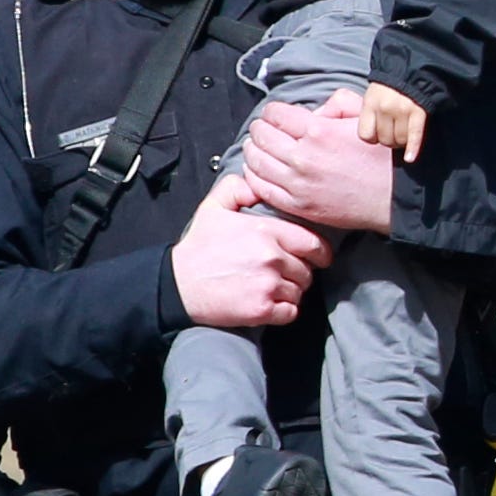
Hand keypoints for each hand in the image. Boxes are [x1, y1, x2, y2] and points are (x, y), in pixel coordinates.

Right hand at [170, 173, 330, 329]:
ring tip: (270, 287)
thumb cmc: (197, 248)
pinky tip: (269, 303)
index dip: (319, 252)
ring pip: (300, 291)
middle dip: (300, 272)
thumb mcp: (214, 207)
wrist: (176, 285)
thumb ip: (238, 188)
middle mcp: (272, 258)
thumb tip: (258, 182)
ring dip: (291, 292)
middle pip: (308, 270)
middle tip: (283, 273)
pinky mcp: (262, 310)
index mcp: (266, 231)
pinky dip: (284, 311)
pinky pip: (291, 312)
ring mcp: (268, 285)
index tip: (316, 257)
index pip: (315, 244)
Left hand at [240, 90, 397, 233]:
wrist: (394, 198)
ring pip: (256, 161)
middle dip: (261, 128)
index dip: (273, 111)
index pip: (275, 114)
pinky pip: (262, 187)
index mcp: (319, 131)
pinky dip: (254, 175)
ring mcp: (298, 184)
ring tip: (258, 147)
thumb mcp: (366, 118)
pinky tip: (259, 169)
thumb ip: (339, 103)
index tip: (276, 115)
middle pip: (261, 135)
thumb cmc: (383, 157)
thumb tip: (316, 109)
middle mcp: (303, 157)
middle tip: (264, 129)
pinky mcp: (298, 206)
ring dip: (253, 150)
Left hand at [358, 81, 428, 161]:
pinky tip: (410, 158)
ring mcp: (402, 111)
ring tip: (403, 136)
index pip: (366, 135)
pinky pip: (414, 136)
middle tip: (393, 135)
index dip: (373, 138)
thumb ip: (370, 115)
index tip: (378, 135)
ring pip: (399, 140)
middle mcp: (385, 108)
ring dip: (401, 143)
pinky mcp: (418, 113)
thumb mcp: (371, 97)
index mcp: (370, 104)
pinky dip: (413, 149)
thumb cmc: (388, 89)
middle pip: (384, 139)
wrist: (410, 72)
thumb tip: (373, 139)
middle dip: (389, 141)